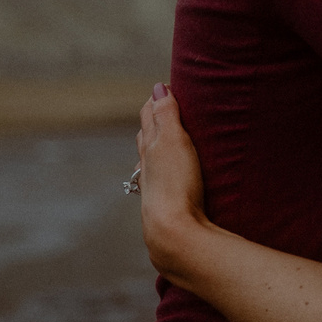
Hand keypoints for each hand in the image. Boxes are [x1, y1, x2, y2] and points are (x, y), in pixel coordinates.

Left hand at [136, 85, 212, 279]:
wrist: (173, 234)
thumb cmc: (175, 185)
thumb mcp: (173, 142)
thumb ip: (166, 115)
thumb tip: (158, 87)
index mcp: (150, 148)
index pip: (149, 118)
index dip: (155, 102)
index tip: (163, 88)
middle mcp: (147, 167)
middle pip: (146, 138)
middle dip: (152, 122)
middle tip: (162, 106)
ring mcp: (154, 189)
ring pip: (150, 162)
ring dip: (155, 149)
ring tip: (162, 142)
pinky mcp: (164, 208)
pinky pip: (159, 184)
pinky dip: (161, 175)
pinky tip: (166, 181)